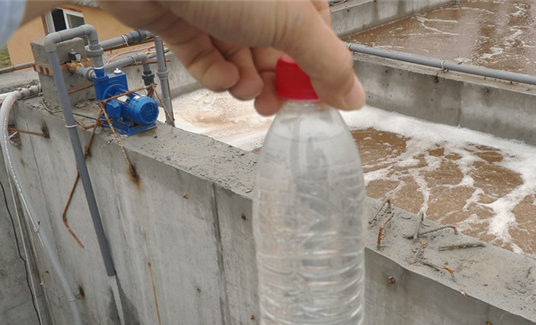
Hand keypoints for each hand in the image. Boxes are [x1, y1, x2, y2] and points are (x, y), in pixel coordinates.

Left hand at [95, 0, 365, 114]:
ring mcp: (216, 7)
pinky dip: (213, 73)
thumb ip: (327, 63)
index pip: (314, 36)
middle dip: (274, 83)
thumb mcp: (293, 23)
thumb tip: (354, 97)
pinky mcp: (181, 18)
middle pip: (275, 50)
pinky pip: (204, 56)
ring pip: (239, 56)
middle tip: (271, 104)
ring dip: (244, 82)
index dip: (312, 71)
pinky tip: (220, 78)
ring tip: (243, 90)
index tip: (308, 100)